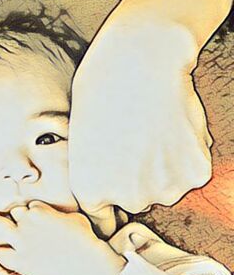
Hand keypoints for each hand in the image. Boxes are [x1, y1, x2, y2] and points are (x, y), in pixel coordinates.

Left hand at [0, 201, 119, 274]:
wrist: (86, 267)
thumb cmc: (86, 242)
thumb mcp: (75, 218)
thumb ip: (60, 214)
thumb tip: (57, 216)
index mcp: (40, 210)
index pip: (31, 207)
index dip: (34, 214)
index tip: (37, 222)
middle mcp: (28, 222)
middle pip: (14, 212)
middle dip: (14, 215)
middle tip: (8, 216)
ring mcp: (22, 241)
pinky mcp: (21, 260)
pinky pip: (1, 254)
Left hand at [69, 18, 211, 214]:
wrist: (140, 61)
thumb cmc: (101, 87)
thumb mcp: (79, 134)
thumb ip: (94, 170)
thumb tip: (109, 185)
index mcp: (89, 189)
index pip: (100, 214)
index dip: (108, 190)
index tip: (113, 171)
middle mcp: (127, 198)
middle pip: (134, 200)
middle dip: (134, 177)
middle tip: (133, 138)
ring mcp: (165, 188)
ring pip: (163, 186)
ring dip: (161, 167)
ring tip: (150, 128)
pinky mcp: (195, 172)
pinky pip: (188, 170)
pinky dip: (184, 154)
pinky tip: (170, 126)